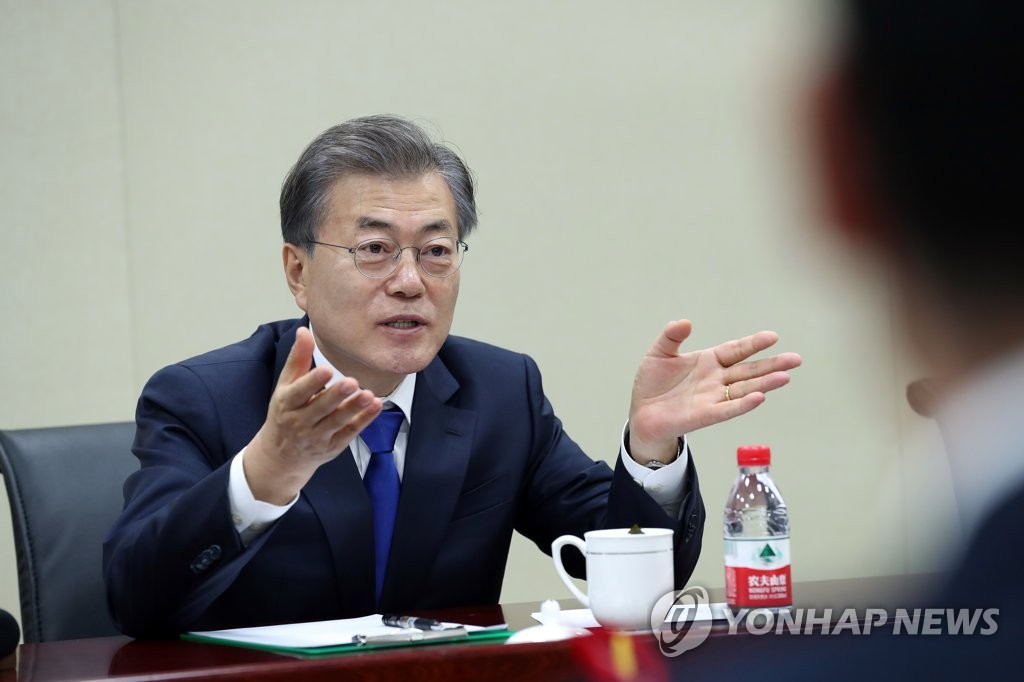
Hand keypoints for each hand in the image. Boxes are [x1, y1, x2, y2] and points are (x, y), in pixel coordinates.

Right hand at [244, 327, 382, 503]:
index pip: (299, 392)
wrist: (282, 455)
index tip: (326, 370)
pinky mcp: (332, 446)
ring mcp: (317, 436)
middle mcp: (300, 422)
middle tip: (351, 382)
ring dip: (353, 408)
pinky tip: (376, 405)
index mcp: (287, 403)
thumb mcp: (286, 386)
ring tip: (368, 395)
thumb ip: (297, 359)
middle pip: (320, 408)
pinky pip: (349, 432)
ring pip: (337, 422)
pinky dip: (363, 420)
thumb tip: (304, 330)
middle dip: (335, 396)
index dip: (312, 382)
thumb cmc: (286, 412)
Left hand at [628, 320, 801, 463]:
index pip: (736, 350)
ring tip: (785, 377)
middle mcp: (716, 380)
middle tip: (795, 359)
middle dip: (772, 365)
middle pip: (748, 370)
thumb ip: (671, 336)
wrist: (641, 413)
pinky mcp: (705, 415)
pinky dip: (743, 404)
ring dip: (764, 383)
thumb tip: (685, 322)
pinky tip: (759, 397)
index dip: (753, 344)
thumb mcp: (659, 353)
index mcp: (709, 362)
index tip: (772, 336)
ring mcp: (713, 398)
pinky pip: (728, 409)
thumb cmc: (652, 383)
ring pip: (744, 389)